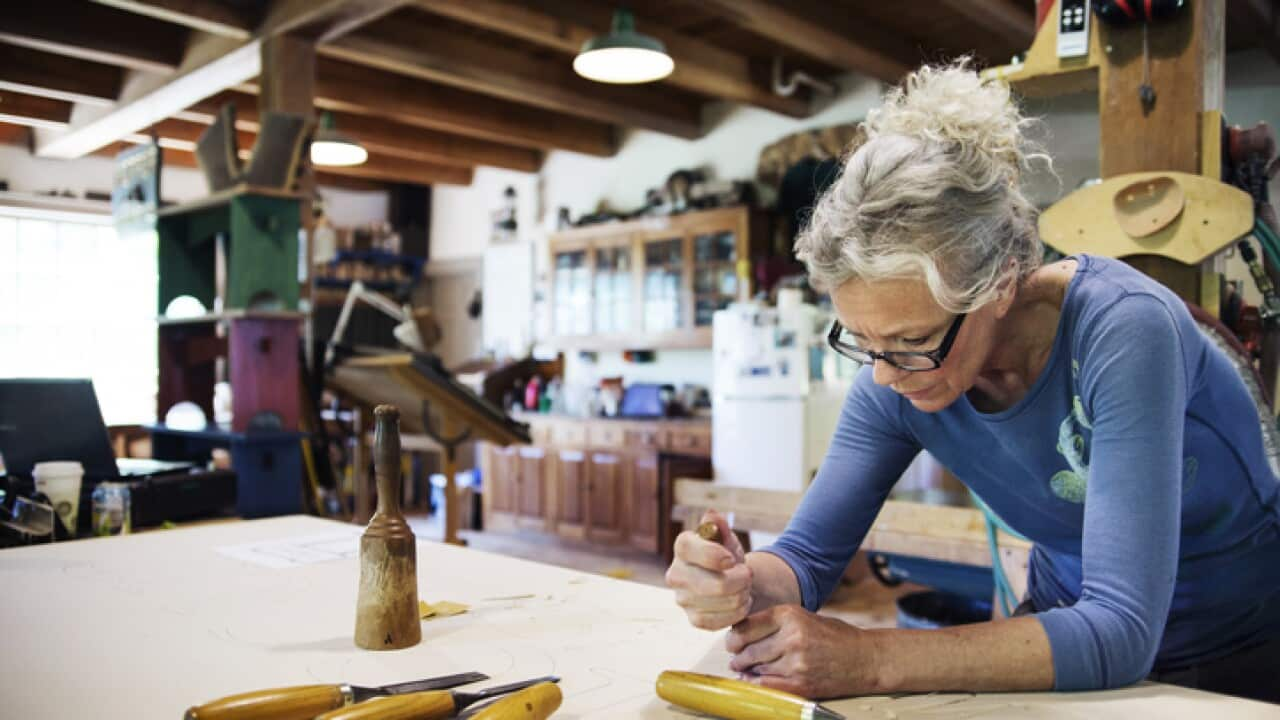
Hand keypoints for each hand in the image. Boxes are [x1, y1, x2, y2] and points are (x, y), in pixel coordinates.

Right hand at [666, 510, 751, 629]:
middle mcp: (676, 573)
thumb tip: (711, 515)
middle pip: (712, 583)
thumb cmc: (728, 556)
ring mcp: (682, 599)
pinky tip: (741, 604)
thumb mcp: (727, 539)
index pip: (688, 548)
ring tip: (745, 588)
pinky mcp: (693, 619)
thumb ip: (720, 527)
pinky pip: (718, 621)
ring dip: (741, 596)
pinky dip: (736, 613)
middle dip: (740, 580)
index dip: (712, 555)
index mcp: (683, 547)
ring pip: (720, 602)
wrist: (733, 581)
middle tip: (748, 575)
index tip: (732, 559)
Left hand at [726, 605, 877, 698]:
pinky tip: (756, 681)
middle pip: (748, 650)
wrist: (865, 658)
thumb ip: (775, 624)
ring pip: (756, 669)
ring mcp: (796, 662)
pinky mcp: (802, 684)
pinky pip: (767, 686)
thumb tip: (741, 635)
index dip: (734, 638)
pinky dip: (758, 685)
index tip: (733, 643)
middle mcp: (792, 637)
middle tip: (737, 660)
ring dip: (749, 672)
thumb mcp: (804, 617)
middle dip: (739, 657)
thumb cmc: (835, 636)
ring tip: (749, 670)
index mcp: (790, 615)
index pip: (746, 626)